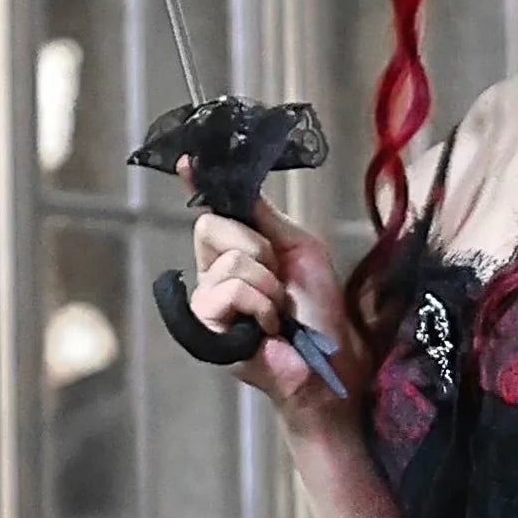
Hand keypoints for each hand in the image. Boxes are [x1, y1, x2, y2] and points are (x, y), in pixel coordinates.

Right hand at [189, 186, 366, 428]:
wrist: (331, 358)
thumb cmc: (320, 311)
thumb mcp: (299, 249)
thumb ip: (266, 218)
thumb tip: (239, 185)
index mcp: (237, 250)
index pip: (213, 210)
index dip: (198, 184)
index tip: (187, 159)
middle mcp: (214, 271)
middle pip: (212, 226)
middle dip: (259, 249)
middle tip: (279, 281)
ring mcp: (207, 299)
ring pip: (230, 262)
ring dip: (268, 287)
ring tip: (278, 313)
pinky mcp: (206, 326)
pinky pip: (229, 291)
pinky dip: (260, 307)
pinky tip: (266, 329)